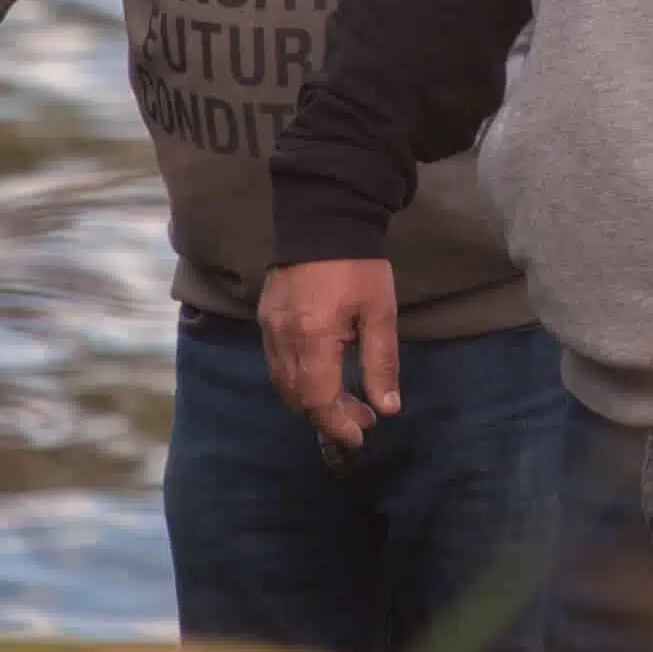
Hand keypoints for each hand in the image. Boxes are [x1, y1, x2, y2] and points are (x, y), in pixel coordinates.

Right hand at [258, 258, 400, 449]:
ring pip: (283, 383)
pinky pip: (276, 362)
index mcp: (313, 338)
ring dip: (312, 400)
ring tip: (345, 398)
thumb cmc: (359, 266)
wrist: (324, 216)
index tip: (360, 435)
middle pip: (297, 397)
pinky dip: (298, 379)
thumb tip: (387, 409)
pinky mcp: (265, 316)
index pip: (318, 400)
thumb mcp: (380, 313)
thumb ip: (381, 363)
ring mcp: (269, 327)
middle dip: (328, 416)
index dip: (337, 425)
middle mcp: (283, 338)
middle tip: (361, 417)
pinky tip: (322, 373)